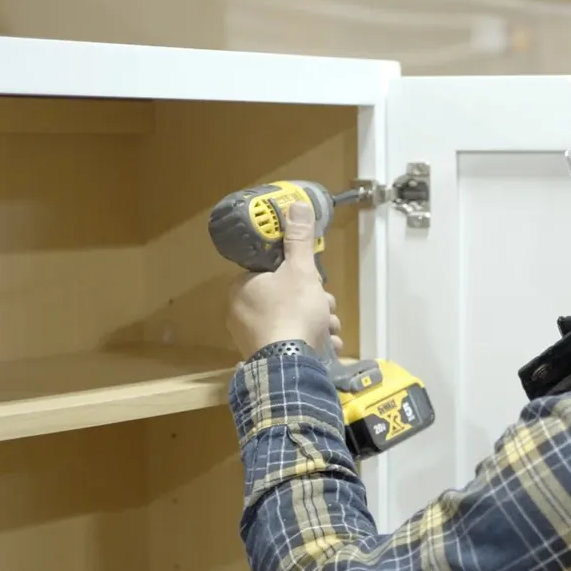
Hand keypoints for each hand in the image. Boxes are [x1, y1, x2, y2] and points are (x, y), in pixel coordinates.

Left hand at [226, 200, 341, 359]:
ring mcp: (250, 339)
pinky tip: (325, 346)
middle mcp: (239, 313)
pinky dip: (308, 341)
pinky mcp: (263, 359)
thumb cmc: (293, 312)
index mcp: (241, 288)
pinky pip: (288, 343)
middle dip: (313, 301)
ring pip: (289, 321)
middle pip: (284, 297)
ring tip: (331, 330)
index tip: (315, 281)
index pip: (270, 272)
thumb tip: (296, 204)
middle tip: (327, 307)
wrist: (290, 366)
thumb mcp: (301, 270)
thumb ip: (299, 238)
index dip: (298, 273)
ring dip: (316, 322)